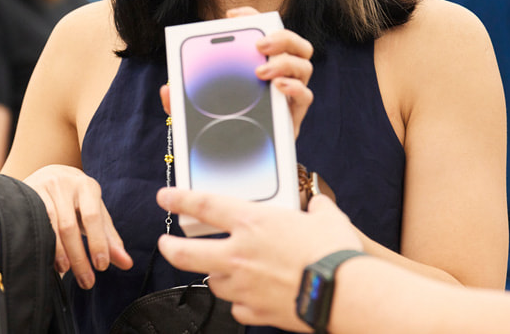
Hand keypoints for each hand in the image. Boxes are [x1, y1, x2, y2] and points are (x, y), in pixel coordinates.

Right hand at [24, 164, 132, 288]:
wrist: (50, 173)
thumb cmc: (78, 199)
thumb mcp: (96, 212)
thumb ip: (110, 238)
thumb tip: (128, 264)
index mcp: (87, 187)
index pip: (93, 218)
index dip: (97, 243)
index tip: (101, 266)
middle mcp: (64, 185)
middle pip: (69, 227)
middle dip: (79, 257)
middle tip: (86, 281)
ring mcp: (42, 189)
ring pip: (49, 226)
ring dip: (58, 253)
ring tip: (66, 271)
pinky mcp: (25, 196)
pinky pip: (31, 223)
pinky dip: (40, 245)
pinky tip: (45, 260)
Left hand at [156, 187, 361, 329]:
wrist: (344, 293)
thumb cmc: (334, 253)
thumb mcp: (327, 218)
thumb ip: (317, 209)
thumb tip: (319, 206)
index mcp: (253, 223)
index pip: (204, 206)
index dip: (180, 199)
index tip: (165, 197)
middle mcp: (240, 254)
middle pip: (185, 253)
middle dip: (169, 248)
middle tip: (165, 245)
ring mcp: (243, 286)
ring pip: (214, 283)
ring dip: (217, 276)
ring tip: (227, 272)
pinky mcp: (254, 312)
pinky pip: (237, 308)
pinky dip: (242, 303)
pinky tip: (252, 298)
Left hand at [159, 6, 314, 136]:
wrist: (238, 162)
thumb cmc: (223, 127)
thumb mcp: (197, 111)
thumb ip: (182, 100)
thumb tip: (167, 90)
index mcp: (260, 64)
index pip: (265, 31)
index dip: (253, 17)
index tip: (232, 14)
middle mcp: (280, 74)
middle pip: (295, 44)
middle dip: (281, 37)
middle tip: (259, 44)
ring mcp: (290, 94)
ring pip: (304, 65)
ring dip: (285, 63)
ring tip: (262, 72)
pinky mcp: (295, 116)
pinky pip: (306, 96)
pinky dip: (294, 88)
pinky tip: (278, 88)